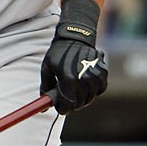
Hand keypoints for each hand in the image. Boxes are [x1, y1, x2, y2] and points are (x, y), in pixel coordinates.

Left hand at [41, 0, 107, 114]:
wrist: (75, 36)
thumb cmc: (58, 53)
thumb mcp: (47, 68)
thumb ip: (45, 88)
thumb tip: (44, 107)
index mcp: (68, 79)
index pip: (68, 106)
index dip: (63, 109)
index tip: (60, 107)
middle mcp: (82, 78)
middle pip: (81, 103)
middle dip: (73, 104)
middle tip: (68, 99)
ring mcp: (94, 74)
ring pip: (92, 97)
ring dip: (85, 97)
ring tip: (77, 90)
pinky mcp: (103, 70)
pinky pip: (101, 88)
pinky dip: (95, 90)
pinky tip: (87, 84)